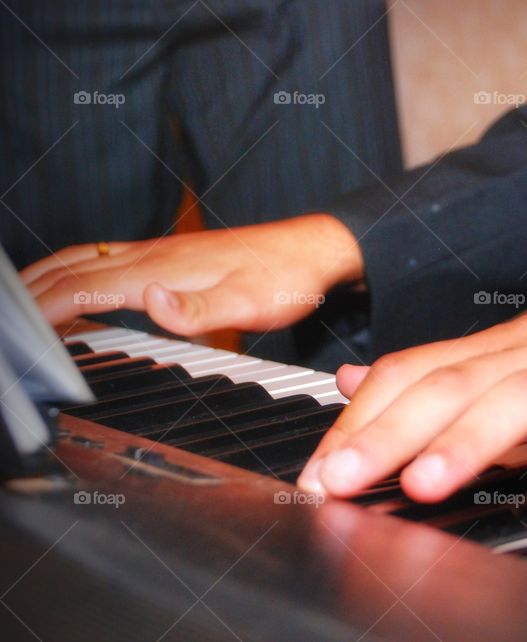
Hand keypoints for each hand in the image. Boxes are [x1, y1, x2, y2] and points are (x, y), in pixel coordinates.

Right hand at [21, 214, 362, 334]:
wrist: (311, 251)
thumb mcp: (248, 305)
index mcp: (160, 269)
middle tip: (9, 327)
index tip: (16, 337)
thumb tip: (150, 303)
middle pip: (73, 268)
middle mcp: (152, 256)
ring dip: (48, 279)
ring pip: (87, 260)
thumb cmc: (284, 279)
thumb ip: (198, 310)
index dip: (41, 311)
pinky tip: (82, 291)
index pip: (82, 287)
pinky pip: (108, 262)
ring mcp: (161, 254)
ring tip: (24, 305)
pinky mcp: (173, 258)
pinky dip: (78, 275)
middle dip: (30, 293)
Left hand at [298, 261, 526, 534]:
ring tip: (427, 484)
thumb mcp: (514, 352)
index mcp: (500, 350)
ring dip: (473, 440)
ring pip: (525, 396)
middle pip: (451, 384)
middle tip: (338, 479)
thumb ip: (441, 375)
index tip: (319, 469)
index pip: (414, 372)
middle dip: (387, 433)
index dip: (360, 418)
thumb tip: (356, 384)